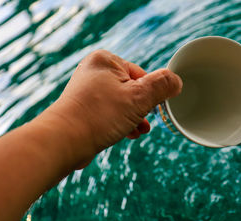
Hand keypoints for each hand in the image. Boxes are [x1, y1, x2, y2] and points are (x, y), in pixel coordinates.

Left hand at [42, 49, 181, 167]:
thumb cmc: (100, 116)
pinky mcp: (84, 107)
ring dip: (133, 118)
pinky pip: (110, 112)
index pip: (142, 74)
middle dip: (142, 109)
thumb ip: (162, 86)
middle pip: (132, 89)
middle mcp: (94, 71)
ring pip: (122, 102)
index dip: (150, 95)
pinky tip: (126, 134)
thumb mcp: (139, 98)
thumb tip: (176, 81)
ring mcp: (87, 90)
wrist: (64, 140)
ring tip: (136, 131)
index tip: (150, 109)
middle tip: (143, 121)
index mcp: (106, 60)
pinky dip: (120, 122)